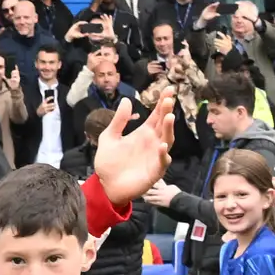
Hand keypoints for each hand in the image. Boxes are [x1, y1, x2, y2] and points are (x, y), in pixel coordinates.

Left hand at [86, 83, 175, 207]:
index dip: (162, 102)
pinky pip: (162, 161)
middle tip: (169, 99)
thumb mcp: (110, 137)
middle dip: (167, 111)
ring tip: (169, 117)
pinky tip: (161, 145)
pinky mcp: (154, 171)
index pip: (156, 115)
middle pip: (164, 124)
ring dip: (169, 129)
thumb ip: (119, 120)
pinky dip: (163, 154)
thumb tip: (126, 100)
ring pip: (167, 140)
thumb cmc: (108, 162)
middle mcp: (152, 142)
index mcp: (143, 133)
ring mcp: (155, 156)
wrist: (105, 185)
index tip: (168, 89)